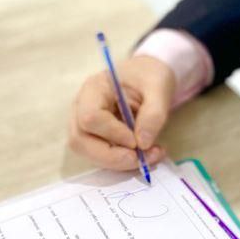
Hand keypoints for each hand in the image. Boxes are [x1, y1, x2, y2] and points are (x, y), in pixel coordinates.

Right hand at [68, 55, 175, 170]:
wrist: (148, 78)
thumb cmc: (149, 77)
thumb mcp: (159, 87)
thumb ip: (154, 113)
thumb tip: (143, 143)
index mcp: (93, 89)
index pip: (90, 117)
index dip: (112, 134)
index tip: (137, 141)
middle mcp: (81, 108)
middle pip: (80, 141)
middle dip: (111, 156)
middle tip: (141, 159)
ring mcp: (84, 125)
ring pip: (88, 153)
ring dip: (118, 162)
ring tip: (148, 156)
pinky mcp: (94, 138)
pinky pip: (100, 156)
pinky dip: (121, 162)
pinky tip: (144, 156)